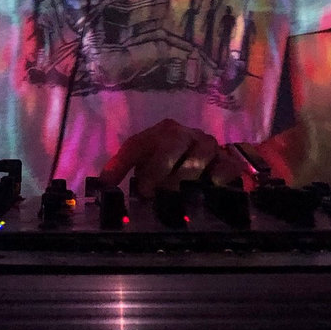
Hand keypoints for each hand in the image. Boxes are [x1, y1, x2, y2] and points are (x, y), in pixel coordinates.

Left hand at [98, 118, 249, 196]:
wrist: (216, 159)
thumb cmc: (173, 164)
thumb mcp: (148, 164)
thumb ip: (125, 171)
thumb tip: (102, 185)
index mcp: (160, 133)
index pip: (137, 144)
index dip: (121, 163)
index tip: (109, 184)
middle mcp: (184, 134)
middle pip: (170, 142)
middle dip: (157, 168)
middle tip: (148, 192)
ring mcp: (208, 146)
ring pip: (197, 155)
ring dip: (183, 176)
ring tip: (173, 196)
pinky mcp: (228, 160)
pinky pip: (224, 166)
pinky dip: (216, 177)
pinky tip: (208, 189)